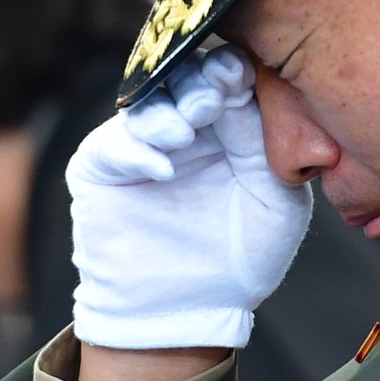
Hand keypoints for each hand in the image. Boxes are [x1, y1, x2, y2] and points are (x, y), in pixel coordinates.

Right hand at [67, 46, 311, 348]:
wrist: (192, 310)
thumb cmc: (244, 256)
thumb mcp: (276, 199)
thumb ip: (263, 145)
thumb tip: (241, 91)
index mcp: (232, 124)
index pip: (228, 77)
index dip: (232, 70)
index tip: (241, 76)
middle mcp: (186, 124)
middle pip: (183, 77)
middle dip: (198, 83)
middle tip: (211, 101)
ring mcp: (142, 143)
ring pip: (146, 103)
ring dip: (167, 112)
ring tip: (184, 135)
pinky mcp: (103, 168)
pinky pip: (111, 144)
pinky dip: (136, 150)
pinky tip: (163, 169)